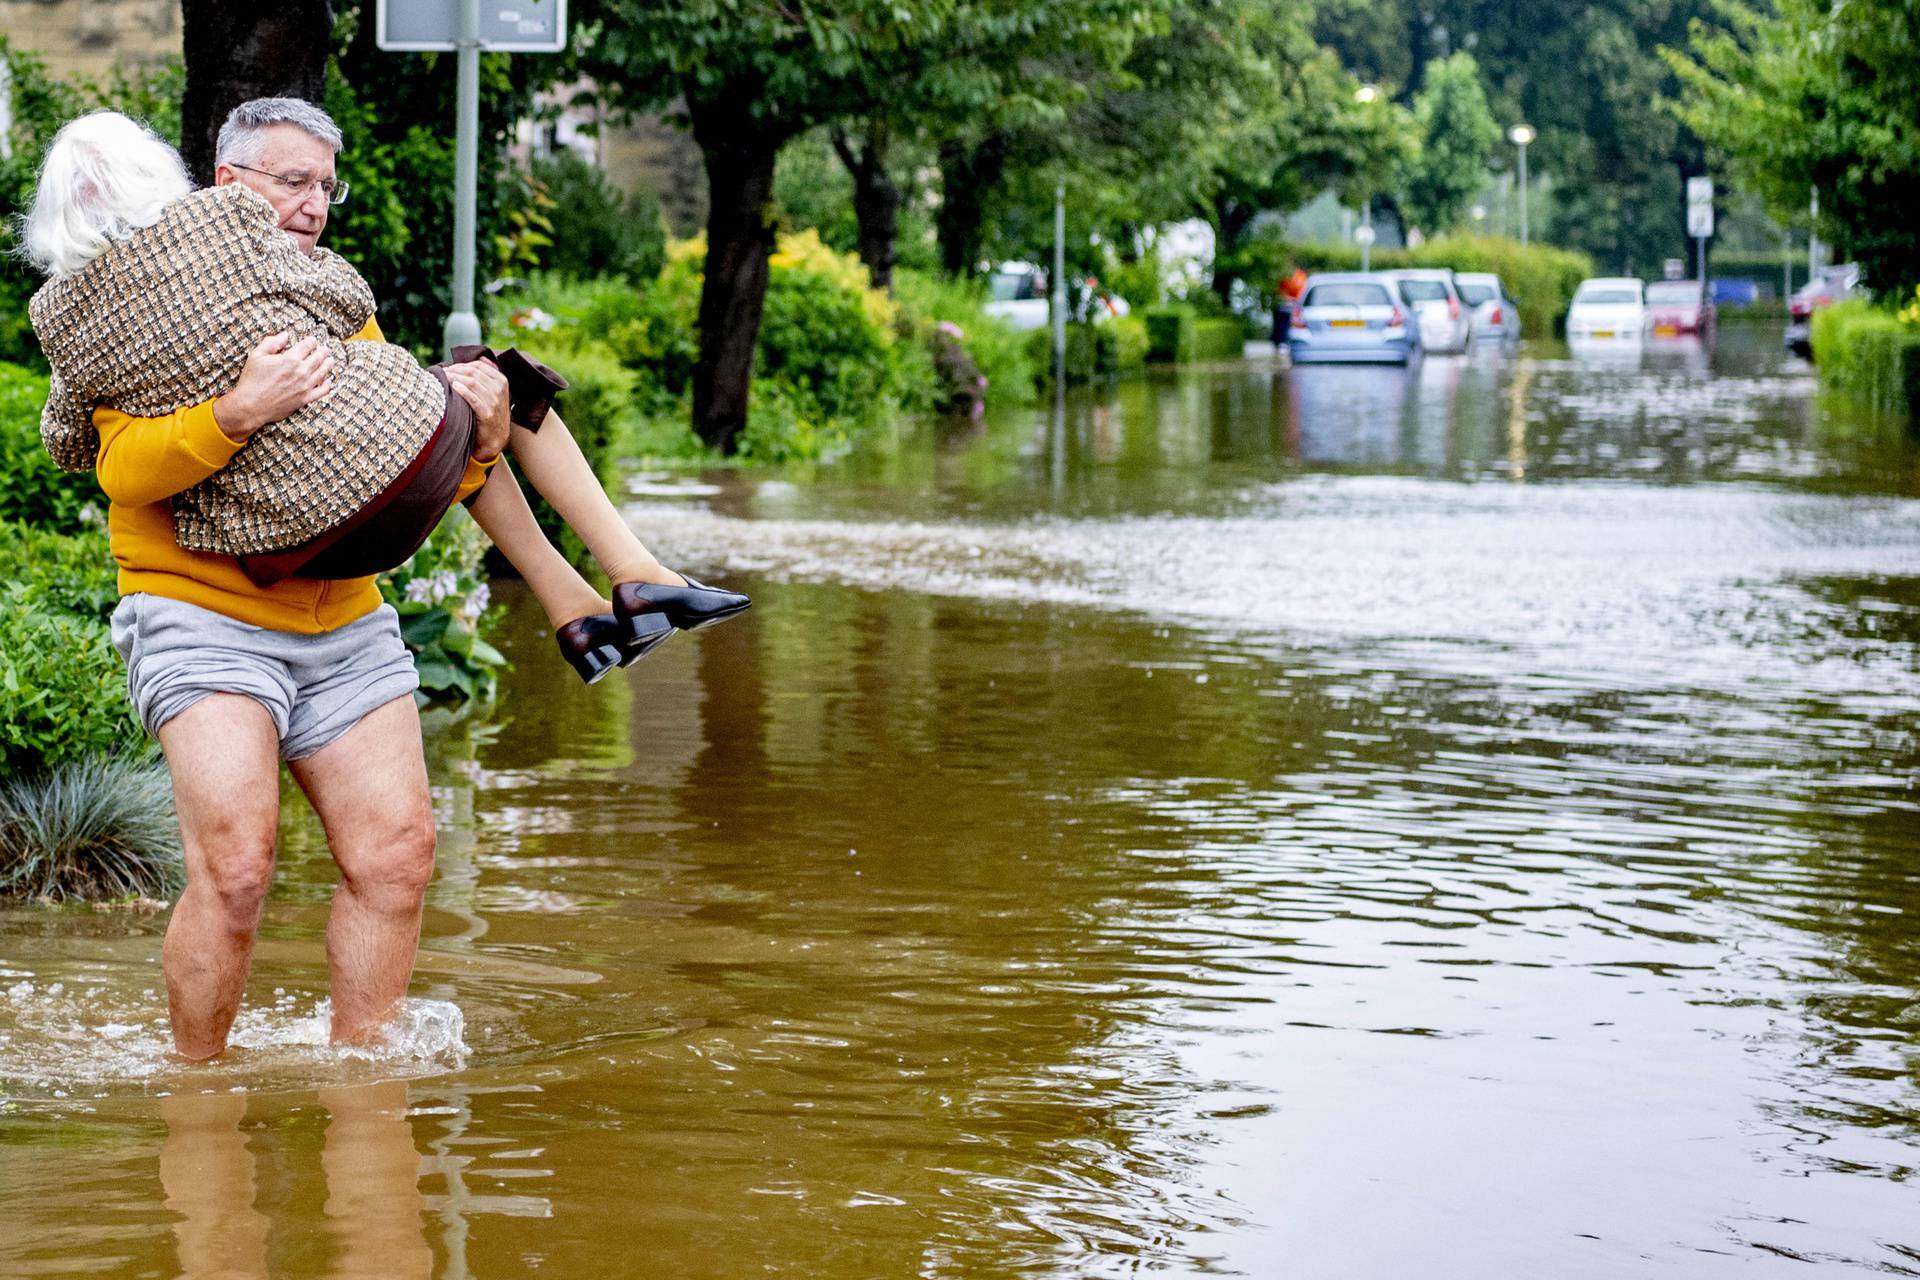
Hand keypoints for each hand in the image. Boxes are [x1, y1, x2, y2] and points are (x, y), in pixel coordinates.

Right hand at [213, 331, 333, 440]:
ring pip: (322, 372)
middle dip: (322, 351)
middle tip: (325, 349)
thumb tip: (285, 335)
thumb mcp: (256, 355)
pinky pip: (322, 391)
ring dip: (328, 365)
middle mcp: (301, 371)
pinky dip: (327, 385)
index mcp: (290, 359)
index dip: (312, 341)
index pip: (307, 346)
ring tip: (330, 361)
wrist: (251, 405)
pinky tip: (328, 381)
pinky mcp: (305, 399)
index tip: (313, 340)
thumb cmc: (251, 380)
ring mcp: (305, 386)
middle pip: (318, 358)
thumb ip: (271, 343)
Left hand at [444, 359, 510, 462]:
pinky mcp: (487, 414)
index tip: (449, 368)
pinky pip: (473, 398)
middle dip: (456, 370)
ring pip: (472, 383)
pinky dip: (462, 391)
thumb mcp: (494, 392)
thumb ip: (488, 375)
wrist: (495, 439)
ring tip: (444, 379)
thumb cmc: (490, 413)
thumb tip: (481, 356)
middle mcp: (500, 389)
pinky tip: (453, 388)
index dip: (461, 365)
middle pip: (474, 372)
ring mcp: (494, 402)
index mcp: (502, 381)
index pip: (479, 365)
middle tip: (443, 372)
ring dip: (455, 378)